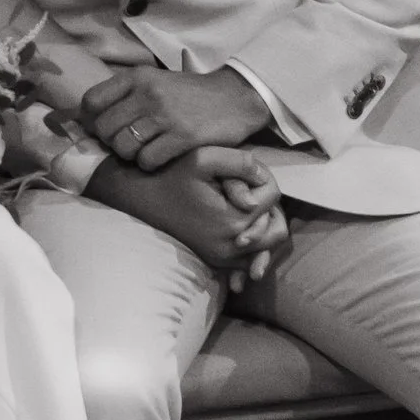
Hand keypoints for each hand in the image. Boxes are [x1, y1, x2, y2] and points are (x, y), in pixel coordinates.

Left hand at [80, 62, 271, 169]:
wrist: (235, 98)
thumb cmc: (189, 95)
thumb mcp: (156, 82)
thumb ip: (125, 96)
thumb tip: (87, 122)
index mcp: (137, 77)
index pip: (91, 101)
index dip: (90, 121)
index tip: (103, 130)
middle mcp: (147, 93)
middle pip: (104, 129)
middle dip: (112, 143)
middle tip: (128, 144)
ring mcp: (165, 115)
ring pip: (123, 147)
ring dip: (131, 156)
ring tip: (145, 151)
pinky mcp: (183, 136)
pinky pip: (147, 160)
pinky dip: (150, 164)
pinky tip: (161, 157)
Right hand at [95, 145, 287, 286]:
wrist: (141, 199)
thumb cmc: (171, 174)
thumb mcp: (203, 158)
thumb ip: (240, 161)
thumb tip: (263, 177)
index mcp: (233, 223)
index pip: (274, 201)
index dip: (263, 180)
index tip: (240, 174)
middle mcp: (231, 248)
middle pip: (277, 231)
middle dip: (270, 208)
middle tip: (247, 190)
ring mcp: (223, 259)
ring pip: (267, 247)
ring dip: (263, 225)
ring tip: (243, 204)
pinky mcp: (216, 262)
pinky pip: (249, 259)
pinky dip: (252, 242)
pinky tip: (241, 225)